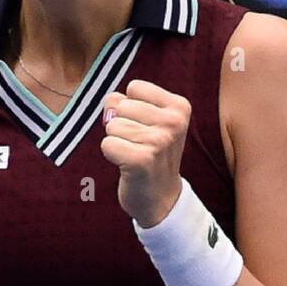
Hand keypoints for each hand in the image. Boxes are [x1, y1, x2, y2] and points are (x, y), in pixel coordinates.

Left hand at [99, 78, 189, 227]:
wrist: (161, 197)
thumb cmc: (151, 153)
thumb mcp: (148, 120)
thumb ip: (125, 101)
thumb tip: (110, 101)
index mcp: (179, 106)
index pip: (134, 88)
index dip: (130, 106)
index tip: (145, 126)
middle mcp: (174, 122)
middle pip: (121, 106)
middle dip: (122, 125)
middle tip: (139, 144)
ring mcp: (159, 141)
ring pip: (112, 125)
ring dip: (117, 141)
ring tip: (134, 153)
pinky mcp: (141, 159)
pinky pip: (107, 144)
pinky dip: (111, 154)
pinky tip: (127, 165)